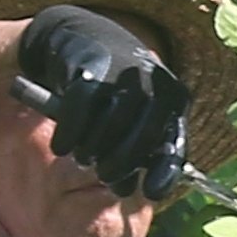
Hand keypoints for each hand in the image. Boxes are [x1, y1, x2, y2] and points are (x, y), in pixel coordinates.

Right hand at [16, 6, 190, 203]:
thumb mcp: (137, 115)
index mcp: (173, 97)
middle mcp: (154, 83)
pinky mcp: (90, 66)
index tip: (150, 194)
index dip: (163, 172)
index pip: (173, 142)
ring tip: (83, 157)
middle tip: (103, 175)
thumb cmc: (113, 90)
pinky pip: (79, 111)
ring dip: (92, 151)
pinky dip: (69, 134)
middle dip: (120, 165)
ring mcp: (123, 72)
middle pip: (141, 139)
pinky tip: (62, 146)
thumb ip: (142, 148)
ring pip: (109, 127)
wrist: (79, 42)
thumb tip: (134, 191)